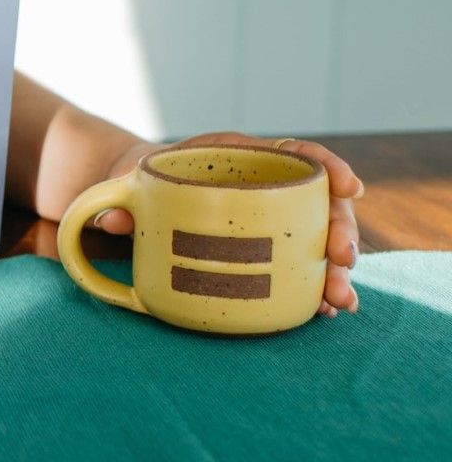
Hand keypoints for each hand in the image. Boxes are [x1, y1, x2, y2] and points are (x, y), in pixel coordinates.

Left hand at [93, 133, 363, 316]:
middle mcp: (263, 185)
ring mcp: (270, 219)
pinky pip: (299, 264)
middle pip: (318, 202)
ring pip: (316, 238)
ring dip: (335, 269)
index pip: (294, 152)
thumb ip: (117, 200)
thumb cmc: (135, 186)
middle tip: (342, 260)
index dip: (329, 165)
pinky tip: (327, 310)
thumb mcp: (127, 187)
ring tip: (340, 300)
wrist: (134, 202)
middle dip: (340, 231)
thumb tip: (111, 220)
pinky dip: (315, 286)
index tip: (349, 187)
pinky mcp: (266, 248)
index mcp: (237, 156)